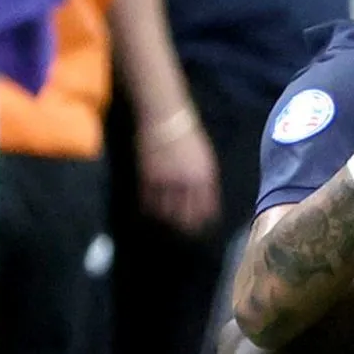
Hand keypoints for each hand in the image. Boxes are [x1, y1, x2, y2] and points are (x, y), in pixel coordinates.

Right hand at [139, 120, 221, 234]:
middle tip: (181, 235)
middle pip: (187, 214)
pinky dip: (148, 212)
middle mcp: (188, 183)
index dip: (203, 220)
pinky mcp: (148, 178)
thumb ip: (205, 179)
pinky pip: (148, 202)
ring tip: (164, 229)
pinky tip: (147, 216)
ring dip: (165, 222)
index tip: (201, 228)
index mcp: (205, 177)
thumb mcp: (204, 158)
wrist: (165, 118)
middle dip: (185, 227)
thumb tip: (204, 197)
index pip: (207, 208)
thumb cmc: (188, 135)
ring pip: (166, 212)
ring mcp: (167, 181)